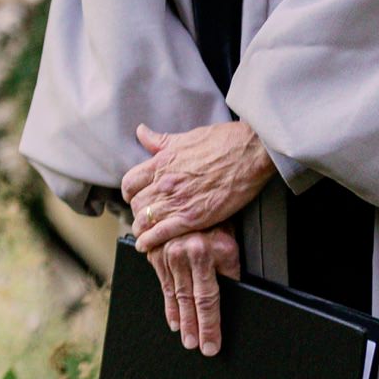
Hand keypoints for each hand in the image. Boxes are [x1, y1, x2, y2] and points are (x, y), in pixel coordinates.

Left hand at [122, 121, 275, 251]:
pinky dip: (150, 241)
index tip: (134, 198)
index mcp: (161, 162)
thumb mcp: (184, 137)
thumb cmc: (221, 141)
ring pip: (146, 220)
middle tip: (142, 219)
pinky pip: (163, 232)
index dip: (129, 193)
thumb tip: (141, 132)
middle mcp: (164, 182)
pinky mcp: (194, 217)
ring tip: (143, 235)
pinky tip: (145, 246)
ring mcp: (178, 201)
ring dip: (142, 229)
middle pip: (137, 204)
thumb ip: (159, 140)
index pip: (130, 183)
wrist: (248, 153)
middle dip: (137, 213)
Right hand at [146, 224, 240, 355]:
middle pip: (189, 300)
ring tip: (184, 336)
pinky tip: (173, 319)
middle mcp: (181, 254)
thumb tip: (232, 299)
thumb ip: (229, 271)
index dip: (210, 325)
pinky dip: (168, 303)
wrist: (190, 195)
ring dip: (180, 318)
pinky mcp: (155, 252)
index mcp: (203, 253)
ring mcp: (165, 252)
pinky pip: (162, 283)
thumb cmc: (216, 220)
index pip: (207, 299)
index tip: (211, 344)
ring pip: (174, 294)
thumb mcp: (230, 245)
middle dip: (194, 327)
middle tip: (197, 347)